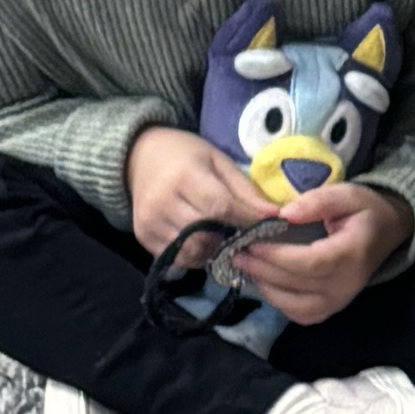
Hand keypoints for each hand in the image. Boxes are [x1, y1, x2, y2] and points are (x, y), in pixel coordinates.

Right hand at [126, 124, 273, 254]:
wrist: (141, 157)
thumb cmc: (187, 155)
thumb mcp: (219, 161)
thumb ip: (244, 189)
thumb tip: (273, 215)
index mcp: (183, 176)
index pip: (220, 207)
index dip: (246, 220)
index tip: (269, 225)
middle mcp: (162, 202)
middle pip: (205, 233)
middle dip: (231, 238)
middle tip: (248, 236)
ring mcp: (149, 222)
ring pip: (191, 251)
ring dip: (214, 250)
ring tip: (227, 239)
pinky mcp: (142, 236)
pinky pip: (176, 258)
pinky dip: (196, 256)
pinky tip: (206, 243)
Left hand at [229, 179, 408, 328]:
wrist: (386, 232)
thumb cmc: (365, 210)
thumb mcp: (347, 194)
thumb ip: (318, 201)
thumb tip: (283, 214)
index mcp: (352, 255)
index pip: (310, 263)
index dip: (277, 256)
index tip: (251, 242)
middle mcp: (346, 285)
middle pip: (296, 284)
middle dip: (261, 268)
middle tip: (236, 252)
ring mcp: (338, 302)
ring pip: (292, 305)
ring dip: (265, 286)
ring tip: (246, 265)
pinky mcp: (329, 310)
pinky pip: (297, 314)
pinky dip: (277, 300)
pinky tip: (265, 280)